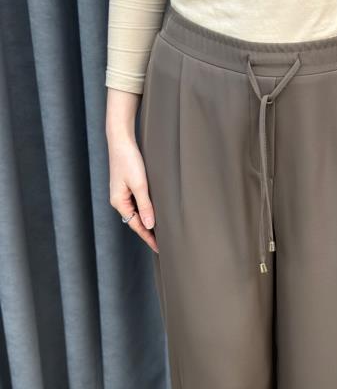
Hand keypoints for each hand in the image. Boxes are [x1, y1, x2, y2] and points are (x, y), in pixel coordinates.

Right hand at [106, 89, 157, 253]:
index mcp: (119, 202)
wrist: (121, 139)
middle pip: (137, 222)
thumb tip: (150, 226)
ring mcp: (123, 194)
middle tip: (165, 244)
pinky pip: (138, 204)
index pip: (136, 226)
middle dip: (149, 232)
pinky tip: (157, 214)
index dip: (148, 237)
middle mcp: (119, 200)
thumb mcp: (140, 185)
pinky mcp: (127, 187)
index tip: (160, 248)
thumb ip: (146, 206)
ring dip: (149, 222)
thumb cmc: (129, 160)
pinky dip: (147, 211)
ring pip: (138, 213)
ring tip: (163, 232)